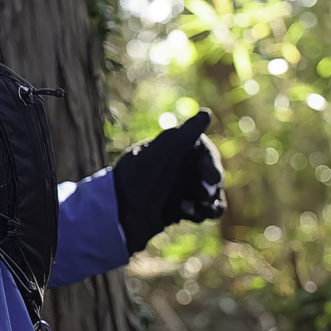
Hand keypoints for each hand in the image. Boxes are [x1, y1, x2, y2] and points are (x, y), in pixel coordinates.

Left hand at [112, 110, 224, 251]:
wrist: (117, 218)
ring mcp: (179, 187)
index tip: (212, 178)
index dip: (211, 163)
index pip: (202, 150)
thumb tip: (206, 113)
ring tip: (196, 211)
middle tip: (202, 197)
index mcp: (170, 148)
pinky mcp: (180, 208)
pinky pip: (204, 210)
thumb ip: (183, 135)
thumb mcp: (158, 155)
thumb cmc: (135, 183)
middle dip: (210, 185)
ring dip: (210, 202)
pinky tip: (192, 216)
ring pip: (210, 192)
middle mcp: (176, 166)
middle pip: (210, 172)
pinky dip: (203, 213)